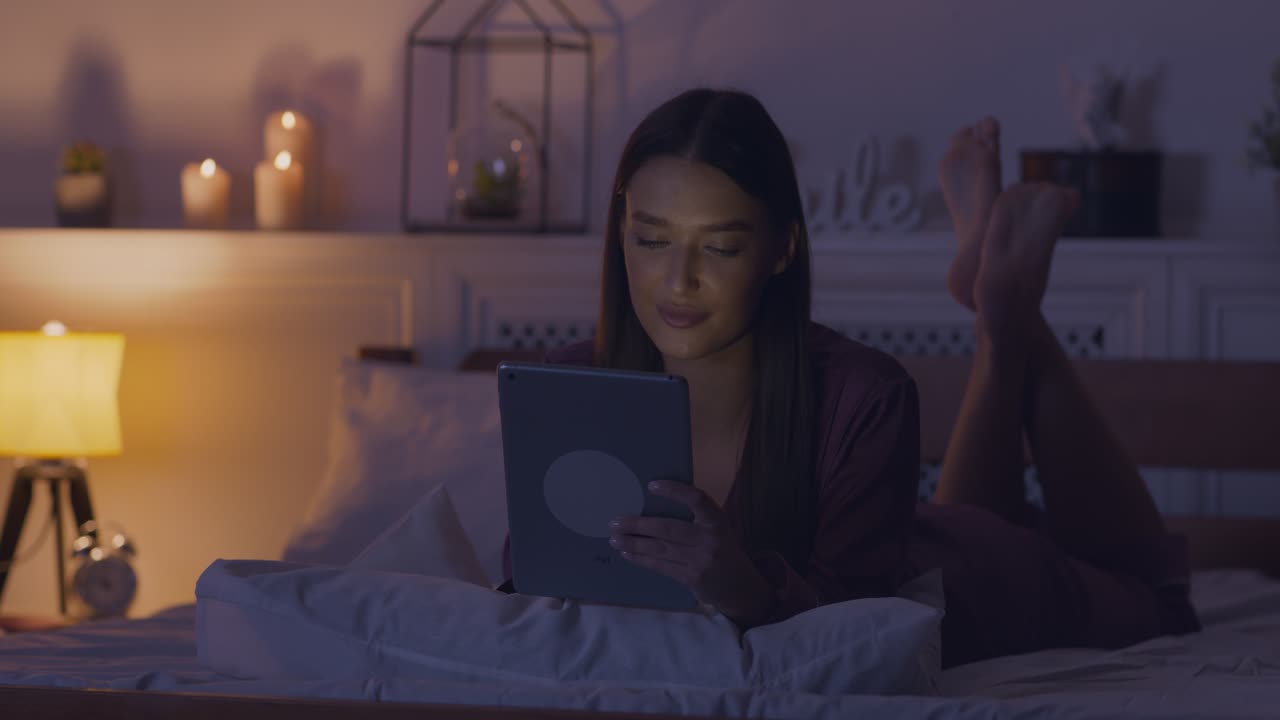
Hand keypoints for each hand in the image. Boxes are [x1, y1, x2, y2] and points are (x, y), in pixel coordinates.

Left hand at [609, 480, 774, 623]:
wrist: (740, 587)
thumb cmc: (721, 550)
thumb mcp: (716, 529)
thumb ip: (695, 518)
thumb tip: (652, 505)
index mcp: (717, 520)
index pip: (697, 499)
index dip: (675, 491)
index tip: (651, 485)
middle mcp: (710, 539)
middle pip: (668, 528)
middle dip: (639, 525)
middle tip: (615, 522)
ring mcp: (702, 560)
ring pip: (660, 549)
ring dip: (634, 543)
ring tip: (615, 538)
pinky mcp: (693, 578)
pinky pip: (662, 566)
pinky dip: (642, 559)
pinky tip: (627, 553)